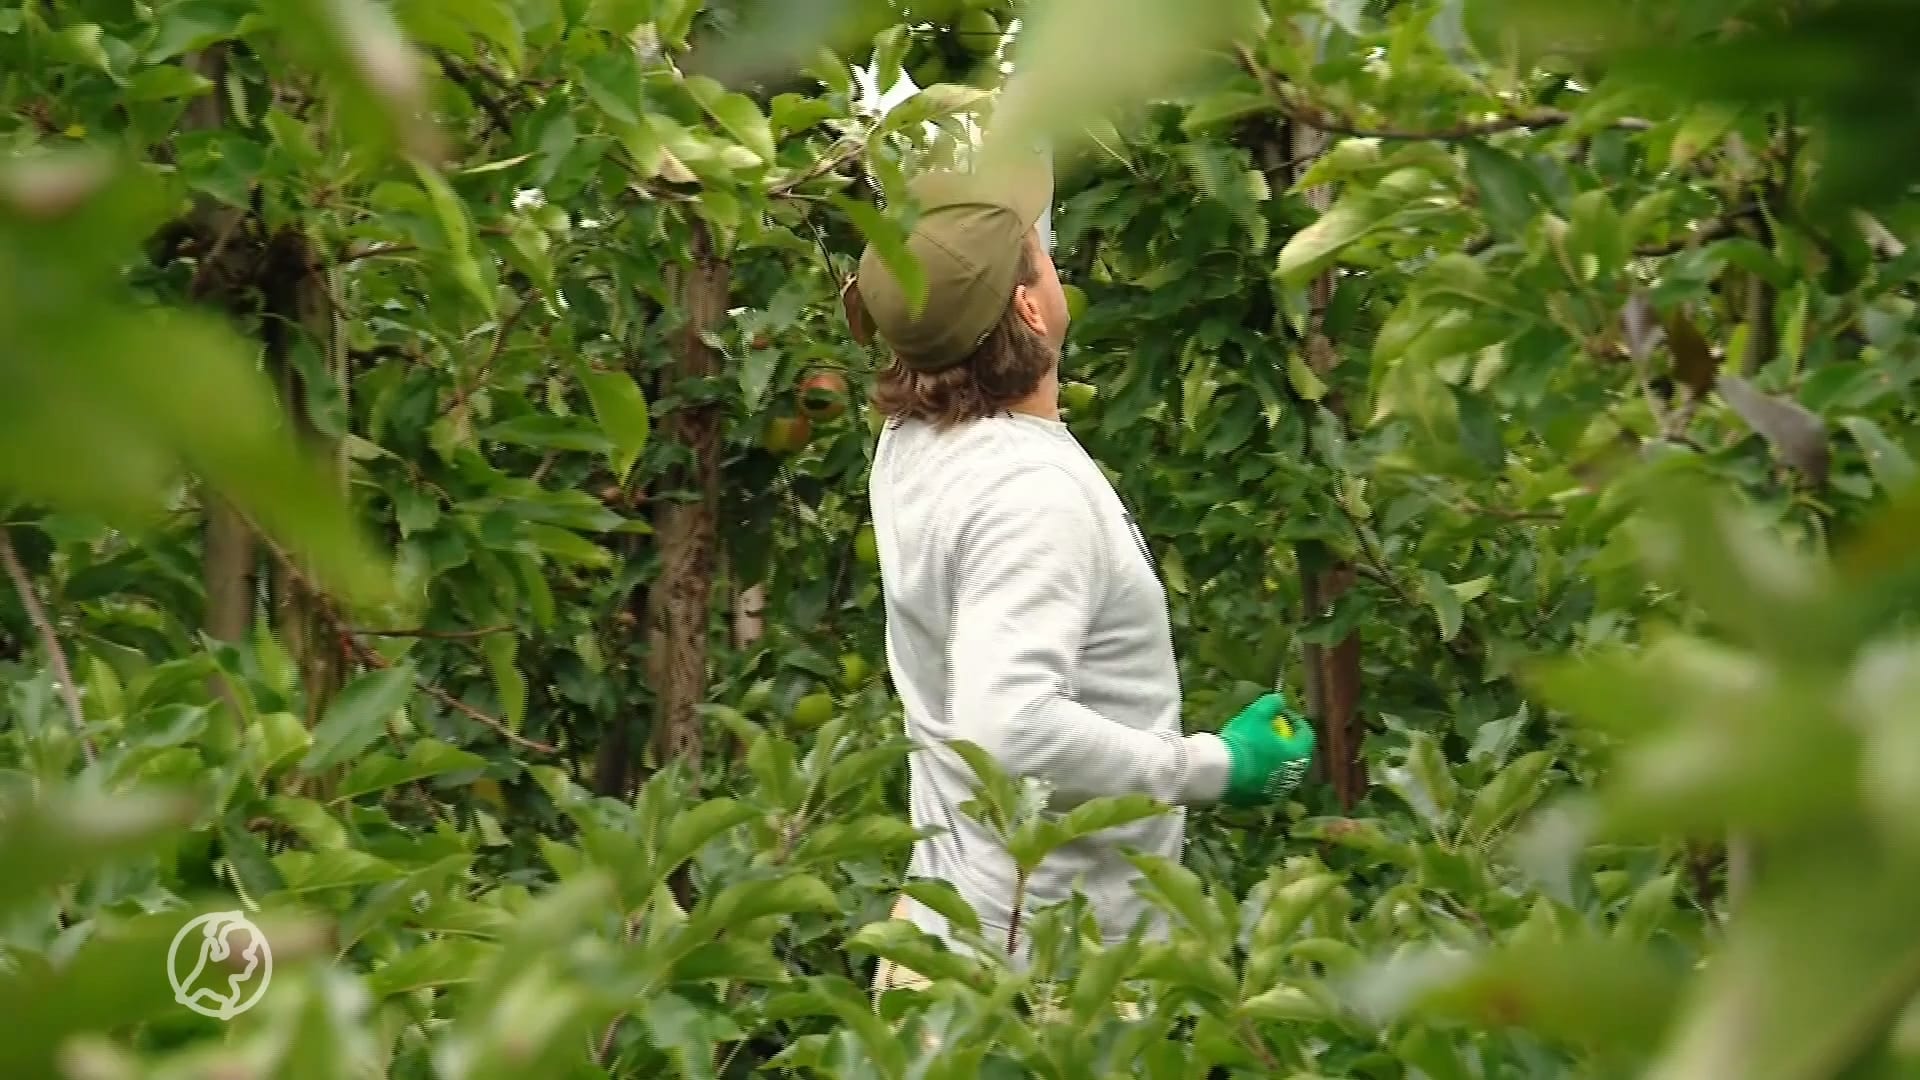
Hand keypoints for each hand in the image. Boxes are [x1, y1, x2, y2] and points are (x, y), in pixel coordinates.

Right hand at [1217, 692, 1315, 807]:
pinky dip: (1260, 775)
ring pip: (1280, 773)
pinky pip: (1264, 784)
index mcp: (1296, 756)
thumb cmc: (1243, 741)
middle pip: (1295, 757)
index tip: (1284, 715)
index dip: (1297, 723)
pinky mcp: (1259, 800)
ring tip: (1259, 751)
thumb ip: (1272, 704)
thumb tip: (1280, 699)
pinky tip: (1247, 766)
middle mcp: (1291, 777)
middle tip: (1274, 733)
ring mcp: (1276, 791)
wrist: (1220, 772)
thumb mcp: (1257, 714)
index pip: (1306, 736)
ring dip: (1274, 761)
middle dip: (1287, 744)